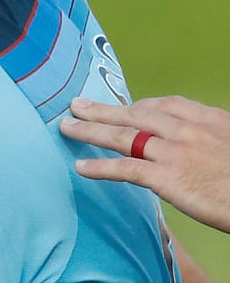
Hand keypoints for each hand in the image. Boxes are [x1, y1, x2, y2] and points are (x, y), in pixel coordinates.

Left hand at [61, 95, 229, 233]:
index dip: (137, 105)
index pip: (166, 105)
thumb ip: (215, 143)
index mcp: (210, 119)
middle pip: (136, 114)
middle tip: (77, 105)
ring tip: (66, 127)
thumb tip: (200, 152)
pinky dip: (100, 168)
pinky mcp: (169, 178)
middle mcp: (189, 129)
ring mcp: (177, 152)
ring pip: (123, 135)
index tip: (121, 106)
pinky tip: (81, 168)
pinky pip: (126, 169)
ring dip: (90, 130)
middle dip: (103, 110)